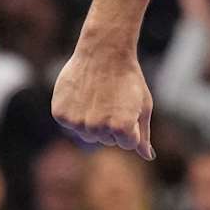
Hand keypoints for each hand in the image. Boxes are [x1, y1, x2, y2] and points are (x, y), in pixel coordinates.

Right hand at [52, 40, 153, 158]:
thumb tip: (148, 156)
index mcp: (122, 129)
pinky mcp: (61, 115)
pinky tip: (82, 95)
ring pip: (87, 136)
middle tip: (112, 100)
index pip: (127, 143)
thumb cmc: (128, 79)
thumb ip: (143, 135)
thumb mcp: (144, 106)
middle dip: (112, 125)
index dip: (130, 124)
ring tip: (97, 98)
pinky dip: (75, 113)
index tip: (128, 106)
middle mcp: (98, 129)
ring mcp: (77, 123)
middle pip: (106, 140)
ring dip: (92, 122)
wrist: (104, 52)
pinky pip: (70, 125)